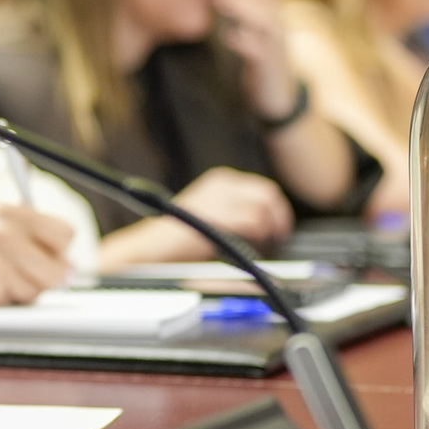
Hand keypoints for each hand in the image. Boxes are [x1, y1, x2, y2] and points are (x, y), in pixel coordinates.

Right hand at [0, 202, 81, 306]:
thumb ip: (22, 234)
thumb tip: (67, 267)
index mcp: (7, 210)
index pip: (64, 234)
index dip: (58, 253)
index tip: (46, 261)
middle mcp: (6, 228)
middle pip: (60, 266)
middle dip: (47, 277)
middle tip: (24, 278)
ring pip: (40, 288)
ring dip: (22, 292)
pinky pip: (18, 300)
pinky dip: (5, 301)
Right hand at [92, 166, 292, 265]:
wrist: (150, 248)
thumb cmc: (177, 239)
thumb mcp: (210, 215)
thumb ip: (236, 212)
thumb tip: (269, 223)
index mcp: (220, 181)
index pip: (264, 189)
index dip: (277, 211)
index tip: (278, 230)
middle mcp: (221, 184)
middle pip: (268, 195)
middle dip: (279, 219)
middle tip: (278, 239)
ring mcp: (218, 198)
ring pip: (264, 208)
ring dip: (270, 229)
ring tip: (265, 246)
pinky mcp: (217, 216)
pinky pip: (253, 222)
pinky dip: (259, 237)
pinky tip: (252, 248)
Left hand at [211, 0, 300, 119]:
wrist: (277, 97)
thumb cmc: (262, 60)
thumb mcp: (258, 32)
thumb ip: (252, 6)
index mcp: (272, 18)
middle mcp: (276, 29)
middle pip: (264, 0)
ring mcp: (275, 48)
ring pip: (265, 22)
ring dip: (242, 8)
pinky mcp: (268, 68)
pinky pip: (259, 53)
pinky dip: (245, 43)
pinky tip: (229, 36)